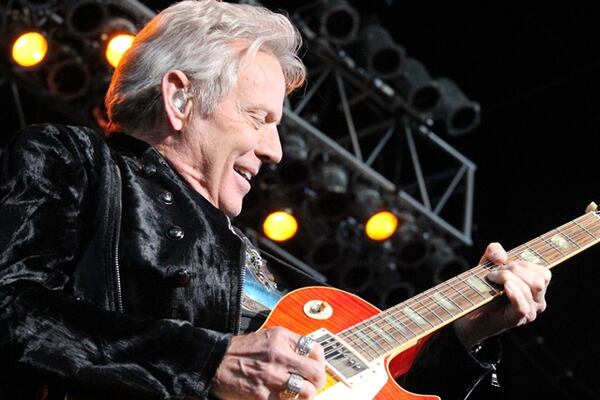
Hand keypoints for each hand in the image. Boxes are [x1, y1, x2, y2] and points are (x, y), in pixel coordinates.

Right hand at [210, 327, 325, 399]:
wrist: (215, 362)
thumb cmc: (242, 351)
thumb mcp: (268, 336)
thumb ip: (290, 344)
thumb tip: (310, 357)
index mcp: (282, 339)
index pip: (316, 350)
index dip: (319, 361)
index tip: (315, 367)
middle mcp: (280, 357)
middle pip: (316, 373)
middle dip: (317, 382)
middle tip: (312, 385)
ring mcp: (272, 378)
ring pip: (306, 392)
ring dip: (305, 395)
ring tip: (297, 394)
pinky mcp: (264, 397)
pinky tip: (282, 398)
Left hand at [453, 242, 551, 348]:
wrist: (468, 310)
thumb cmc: (482, 287)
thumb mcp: (487, 263)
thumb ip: (494, 250)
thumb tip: (502, 258)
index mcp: (536, 288)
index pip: (544, 273)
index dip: (524, 264)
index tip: (505, 265)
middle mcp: (538, 301)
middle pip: (537, 279)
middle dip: (514, 270)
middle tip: (494, 273)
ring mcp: (529, 312)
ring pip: (529, 288)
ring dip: (507, 278)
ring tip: (491, 279)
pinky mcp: (516, 320)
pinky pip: (522, 306)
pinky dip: (514, 293)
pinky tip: (505, 287)